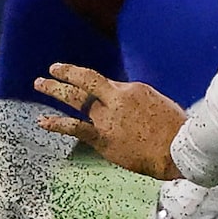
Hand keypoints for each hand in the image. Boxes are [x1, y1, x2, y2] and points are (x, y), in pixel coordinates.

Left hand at [31, 63, 184, 179]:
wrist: (178, 148)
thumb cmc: (177, 131)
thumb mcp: (160, 106)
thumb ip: (140, 104)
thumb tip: (132, 109)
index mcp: (132, 90)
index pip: (107, 85)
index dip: (97, 87)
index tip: (87, 84)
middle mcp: (116, 98)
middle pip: (85, 81)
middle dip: (66, 74)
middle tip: (51, 70)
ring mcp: (107, 118)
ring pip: (75, 99)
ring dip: (55, 90)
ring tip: (39, 84)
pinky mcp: (102, 138)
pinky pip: (75, 128)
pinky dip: (57, 123)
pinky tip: (42, 121)